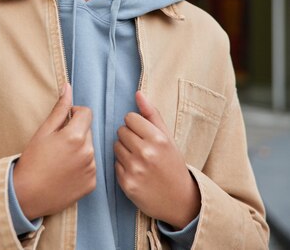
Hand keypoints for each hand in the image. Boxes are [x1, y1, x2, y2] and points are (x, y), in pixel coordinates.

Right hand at [13, 83, 95, 219]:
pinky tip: (65, 172)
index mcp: (76, 136)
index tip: (63, 122)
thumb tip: (68, 87)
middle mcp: (88, 152)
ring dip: (79, 149)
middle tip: (58, 144)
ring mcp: (91, 169)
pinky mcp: (92, 183)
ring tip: (60, 160)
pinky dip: (81, 166)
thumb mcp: (44, 131)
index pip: (86, 113)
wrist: (27, 195)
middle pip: (88, 131)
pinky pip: (90, 166)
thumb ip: (60, 108)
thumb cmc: (32, 160)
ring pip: (89, 148)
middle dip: (76, 132)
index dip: (74, 114)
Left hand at [114, 91, 200, 228]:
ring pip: (116, 146)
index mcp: (157, 138)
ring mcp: (135, 169)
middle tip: (141, 147)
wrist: (179, 200)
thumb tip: (137, 93)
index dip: (135, 125)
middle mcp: (146, 153)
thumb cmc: (172, 164)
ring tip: (138, 159)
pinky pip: (115, 164)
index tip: (143, 134)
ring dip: (124, 150)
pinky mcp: (126, 184)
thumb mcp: (167, 137)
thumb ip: (152, 114)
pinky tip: (135, 172)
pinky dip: (122, 166)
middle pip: (121, 131)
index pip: (130, 118)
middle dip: (129, 136)